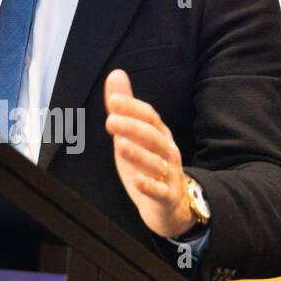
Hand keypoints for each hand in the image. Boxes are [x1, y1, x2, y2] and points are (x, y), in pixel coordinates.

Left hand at [104, 69, 195, 238]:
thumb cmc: (148, 163)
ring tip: (120, 146)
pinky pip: (161, 192)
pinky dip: (150, 187)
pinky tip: (137, 181)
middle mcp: (168, 152)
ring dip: (139, 154)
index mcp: (159, 134)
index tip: (112, 100)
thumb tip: (116, 73)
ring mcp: (170, 175)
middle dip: (133, 128)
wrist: (170, 206)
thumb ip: (124, 107)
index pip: (149, 116)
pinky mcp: (168, 198)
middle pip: (153, 137)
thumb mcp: (133, 134)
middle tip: (111, 121)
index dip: (132, 108)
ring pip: (157, 164)